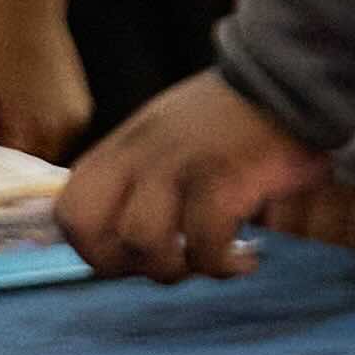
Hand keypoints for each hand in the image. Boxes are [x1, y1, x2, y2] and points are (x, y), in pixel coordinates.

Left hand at [0, 0, 93, 166]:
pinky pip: (64, 133)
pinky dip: (46, 131)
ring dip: (33, 147)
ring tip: (7, 134)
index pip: (16, 172)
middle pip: (37, 164)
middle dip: (16, 162)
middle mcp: (63, 131)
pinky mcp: (82, 105)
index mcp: (33, 132)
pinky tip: (26, 117)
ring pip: (52, 149)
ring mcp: (77, 119)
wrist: (25, 16)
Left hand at [59, 65, 321, 284]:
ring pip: (145, 245)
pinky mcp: (223, 183)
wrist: (286, 84)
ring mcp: (179, 170)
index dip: (90, 248)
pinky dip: (224, 266)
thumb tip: (124, 232)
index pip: (68, 213)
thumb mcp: (162, 134)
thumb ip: (135, 174)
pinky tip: (245, 261)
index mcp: (121, 149)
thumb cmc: (228, 119)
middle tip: (165, 265)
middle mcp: (140, 158)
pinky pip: (206, 247)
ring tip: (209, 262)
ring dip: (178, 270)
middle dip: (125, 267)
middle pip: (94, 235)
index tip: (128, 256)